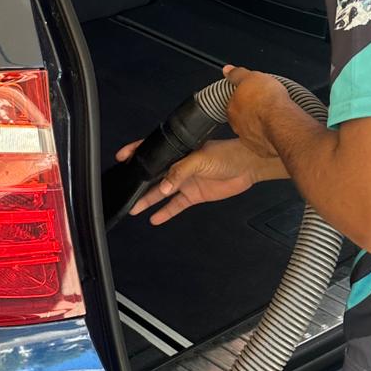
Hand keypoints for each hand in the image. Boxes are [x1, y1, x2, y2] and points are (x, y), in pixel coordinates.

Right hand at [115, 136, 275, 224]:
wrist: (248, 166)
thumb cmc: (227, 154)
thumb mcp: (201, 159)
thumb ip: (180, 171)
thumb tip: (164, 186)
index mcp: (178, 152)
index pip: (153, 151)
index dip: (137, 153)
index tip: (122, 158)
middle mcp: (179, 166)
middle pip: (155, 176)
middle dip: (139, 183)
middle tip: (124, 192)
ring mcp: (186, 181)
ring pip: (162, 192)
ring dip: (149, 200)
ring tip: (134, 208)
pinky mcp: (194, 195)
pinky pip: (176, 205)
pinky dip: (166, 212)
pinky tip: (155, 218)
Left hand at [223, 65, 299, 157]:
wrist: (282, 122)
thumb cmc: (268, 101)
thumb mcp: (251, 77)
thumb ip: (237, 74)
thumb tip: (227, 70)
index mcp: (232, 108)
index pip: (234, 103)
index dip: (245, 98)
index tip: (255, 95)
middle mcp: (238, 126)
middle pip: (243, 118)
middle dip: (253, 113)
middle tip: (266, 106)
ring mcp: (249, 139)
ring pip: (253, 131)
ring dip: (261, 126)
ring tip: (275, 118)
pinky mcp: (262, 150)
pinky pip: (264, 143)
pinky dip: (270, 137)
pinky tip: (278, 131)